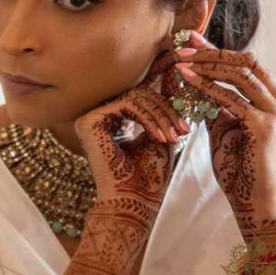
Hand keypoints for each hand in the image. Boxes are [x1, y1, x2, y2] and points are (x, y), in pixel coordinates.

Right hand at [74, 51, 190, 227]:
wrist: (136, 202)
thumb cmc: (150, 175)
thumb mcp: (163, 133)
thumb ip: (166, 107)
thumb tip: (176, 74)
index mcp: (114, 116)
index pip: (140, 90)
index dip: (161, 78)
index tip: (183, 72)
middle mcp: (99, 114)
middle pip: (140, 91)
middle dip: (167, 108)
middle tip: (184, 128)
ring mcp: (92, 117)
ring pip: (136, 96)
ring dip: (162, 115)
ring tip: (176, 136)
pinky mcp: (90, 121)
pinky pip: (127, 103)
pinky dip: (149, 118)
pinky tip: (160, 136)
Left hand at [173, 31, 275, 242]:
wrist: (256, 204)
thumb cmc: (242, 172)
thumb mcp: (229, 131)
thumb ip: (219, 106)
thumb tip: (196, 83)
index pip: (251, 66)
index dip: (221, 51)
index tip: (195, 41)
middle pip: (248, 62)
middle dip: (214, 51)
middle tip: (184, 46)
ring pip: (241, 74)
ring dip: (208, 65)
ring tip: (182, 61)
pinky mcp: (265, 127)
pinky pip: (231, 99)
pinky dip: (207, 87)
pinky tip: (187, 80)